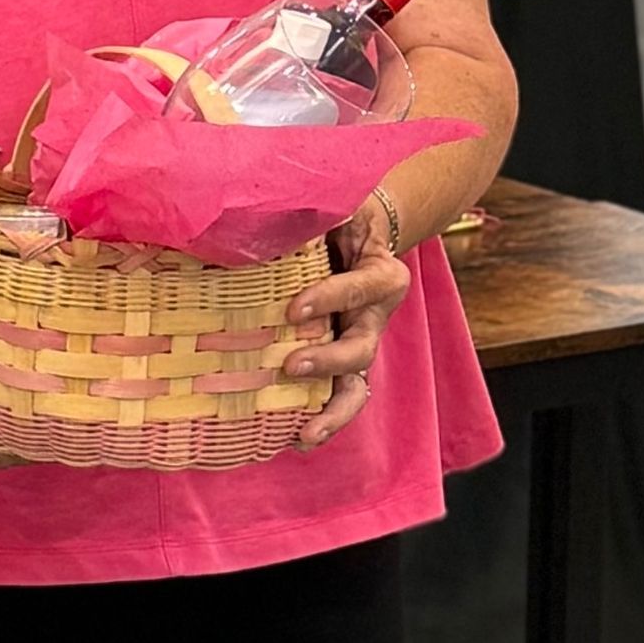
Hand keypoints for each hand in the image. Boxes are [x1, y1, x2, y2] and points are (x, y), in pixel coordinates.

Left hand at [283, 194, 410, 448]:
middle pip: (363, 347)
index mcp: (382, 274)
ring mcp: (359, 342)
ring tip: (305, 431)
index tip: (294, 308)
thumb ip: (310, 212)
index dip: (331, 299)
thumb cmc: (338, 218)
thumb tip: (261, 206)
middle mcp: (375, 316)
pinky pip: (339, 394)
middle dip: (330, 361)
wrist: (356, 232)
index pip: (360, 287)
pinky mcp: (342, 360)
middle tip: (291, 365)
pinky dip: (323, 417)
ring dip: (332, 409)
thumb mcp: (332, 208)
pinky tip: (296, 436)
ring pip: (357, 384)